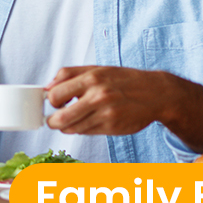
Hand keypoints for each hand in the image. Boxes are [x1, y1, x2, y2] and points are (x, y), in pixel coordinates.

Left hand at [45, 65, 202, 149]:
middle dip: (52, 121)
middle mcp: (98, 96)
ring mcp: (105, 114)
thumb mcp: (97, 69)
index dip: (50, 101)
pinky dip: (81, 130)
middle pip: (60, 118)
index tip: (54, 102)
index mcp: (91, 78)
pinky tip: (88, 122)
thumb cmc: (123, 80)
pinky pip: (86, 133)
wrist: (156, 93)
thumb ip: (70, 75)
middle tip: (54, 119)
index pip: (55, 93)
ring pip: (72, 128)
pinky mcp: (112, 127)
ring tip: (72, 120)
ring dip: (66, 127)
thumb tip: (47, 87)